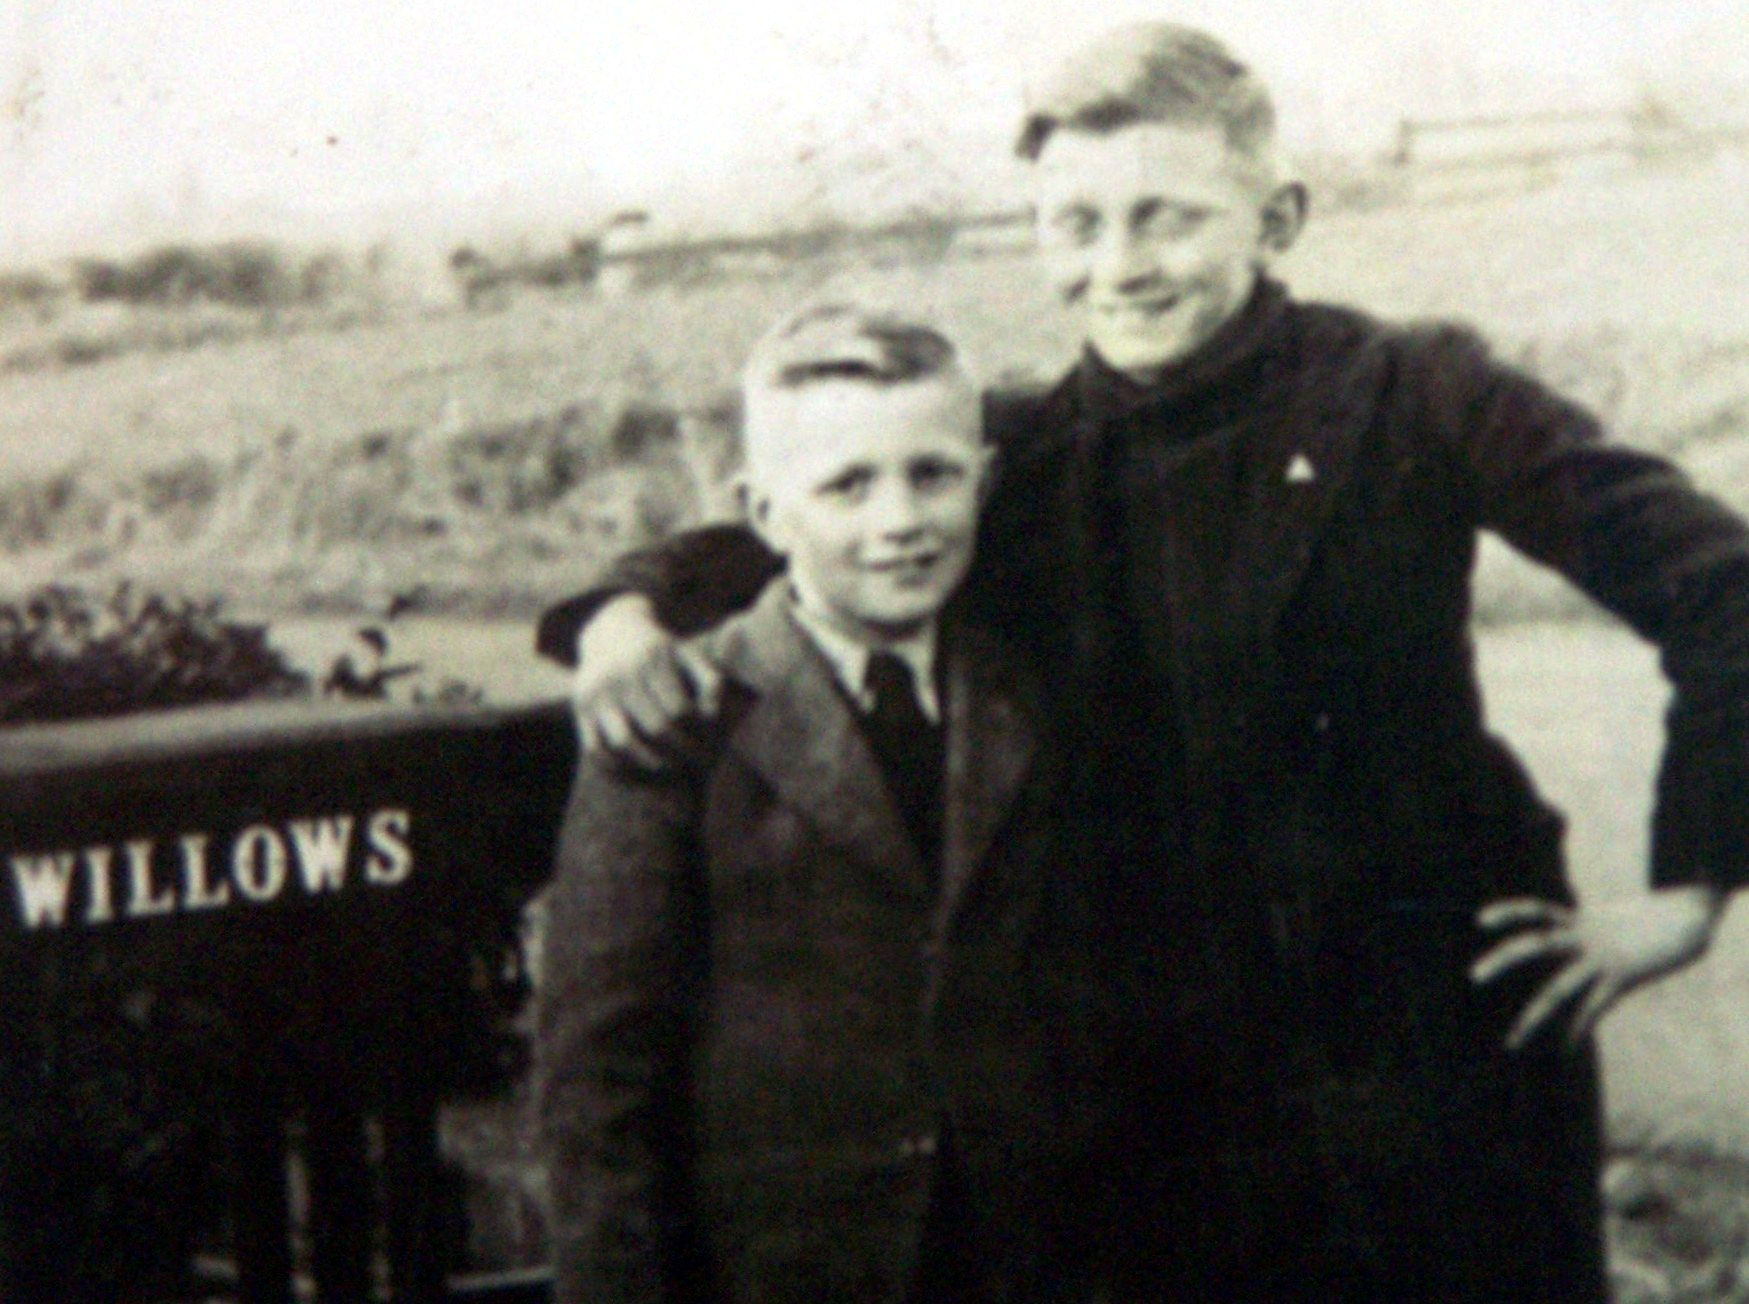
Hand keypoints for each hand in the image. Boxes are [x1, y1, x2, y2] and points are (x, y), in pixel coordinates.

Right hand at [573, 596, 722, 767]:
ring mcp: (596, 693)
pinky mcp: (580, 708)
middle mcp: (620, 675)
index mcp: (651, 659)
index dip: (697, 731)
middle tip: (695, 763)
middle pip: (655, 728)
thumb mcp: (688, 655)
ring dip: (650, 762)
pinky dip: (616, 766)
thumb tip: (712, 716)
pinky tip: (638, 770)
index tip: (709, 743)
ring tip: (668, 767)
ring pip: (623, 742)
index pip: (679, 709)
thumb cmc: (660, 651)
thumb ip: (710, 681)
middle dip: (680, 751)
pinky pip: (595, 748)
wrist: (612, 631)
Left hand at [1471, 886, 1723, 1049]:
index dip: (1508, 912)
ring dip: (1533, 1017)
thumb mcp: (1618, 918)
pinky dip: (1579, 1028)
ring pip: (1560, 989)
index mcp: (1583, 919)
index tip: (1480, 920)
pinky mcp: (1624, 977)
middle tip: (1473, 975)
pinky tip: (1565, 1049)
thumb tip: (1588, 933)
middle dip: (1503, 959)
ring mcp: (1604, 958)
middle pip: (1536, 944)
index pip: (1536, 911)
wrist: (1695, 912)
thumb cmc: (1658, 916)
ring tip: (1511, 1043)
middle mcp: (1587, 937)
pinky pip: (1595, 1006)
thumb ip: (1597, 929)